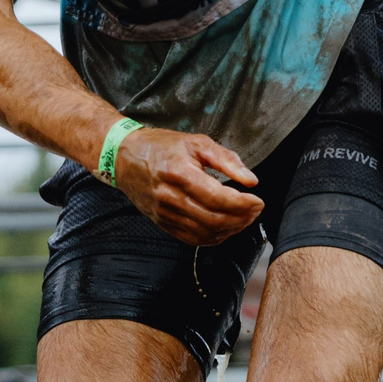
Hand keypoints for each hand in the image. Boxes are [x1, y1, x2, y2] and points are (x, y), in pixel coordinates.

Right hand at [111, 126, 263, 246]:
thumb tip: (251, 180)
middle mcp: (170, 197)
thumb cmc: (162, 147)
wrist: (124, 158)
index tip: (258, 200)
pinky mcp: (163, 223)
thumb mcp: (197, 142)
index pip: (218, 198)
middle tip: (255, 209)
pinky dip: (215, 237)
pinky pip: (194, 239)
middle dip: (242, 218)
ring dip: (231, 229)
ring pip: (206, 233)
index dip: (243, 203)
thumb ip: (226, 160)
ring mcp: (165, 214)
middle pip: (214, 220)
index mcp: (180, 173)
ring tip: (244, 217)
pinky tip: (226, 226)